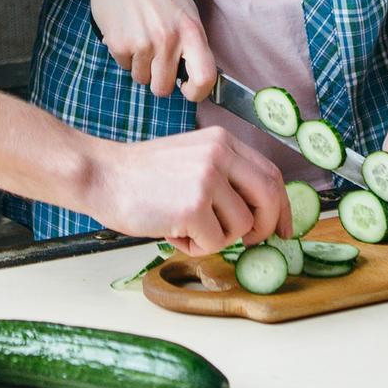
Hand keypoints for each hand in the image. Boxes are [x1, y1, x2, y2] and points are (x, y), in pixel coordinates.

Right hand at [78, 128, 292, 255]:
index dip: (283, 206)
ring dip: (217, 237)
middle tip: (251, 241)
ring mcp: (209, 178)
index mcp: (223, 141)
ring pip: (242, 226)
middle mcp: (221, 154)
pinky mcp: (194, 205)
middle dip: (266, 227)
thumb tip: (259, 213)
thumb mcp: (192, 159)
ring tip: (185, 225)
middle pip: (270, 198)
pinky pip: (215, 242)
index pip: (271, 173)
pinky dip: (195, 246)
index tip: (284, 229)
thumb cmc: (143, 175)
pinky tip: (171, 230)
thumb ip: (225, 176)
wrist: (102, 176)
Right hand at [83, 0, 216, 101]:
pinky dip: (124, 54)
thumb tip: (196, 78)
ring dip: (139, 64)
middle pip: (164, 88)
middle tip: (154, 59)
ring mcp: (143, 42)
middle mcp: (169, 38)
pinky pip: (124, 66)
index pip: (205, 77)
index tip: (187, 90)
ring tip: (139, 35)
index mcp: (191, 29)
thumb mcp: (184, 9)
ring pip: (141, 78)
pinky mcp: (119, 43)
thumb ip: (191, 42)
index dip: (197, 92)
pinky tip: (126, 30)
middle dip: (158, 79)